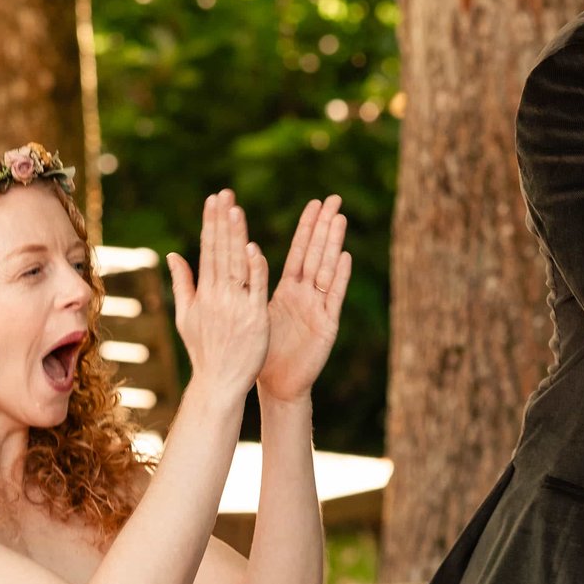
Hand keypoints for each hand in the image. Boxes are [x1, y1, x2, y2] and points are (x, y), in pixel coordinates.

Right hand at [166, 189, 267, 399]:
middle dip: (222, 221)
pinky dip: (254, 269)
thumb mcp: (187, 316)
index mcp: (203, 293)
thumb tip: (173, 255)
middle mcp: (218, 296)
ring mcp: (237, 306)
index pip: (207, 250)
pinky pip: (255, 289)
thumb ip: (183, 283)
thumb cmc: (204, 350)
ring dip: (236, 236)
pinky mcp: (255, 318)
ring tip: (236, 210)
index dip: (211, 223)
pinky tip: (253, 248)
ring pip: (236, 265)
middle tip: (225, 194)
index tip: (213, 199)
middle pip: (220, 252)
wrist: (219, 383)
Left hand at [257, 195, 352, 403]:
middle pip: (317, 254)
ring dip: (333, 244)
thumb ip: (248, 283)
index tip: (315, 202)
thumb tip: (238, 256)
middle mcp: (307, 294)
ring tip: (340, 219)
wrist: (276, 384)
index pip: (300, 251)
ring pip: (326, 269)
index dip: (307, 227)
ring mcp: (318, 308)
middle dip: (325, 226)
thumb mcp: (253, 311)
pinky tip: (345, 257)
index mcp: (289, 290)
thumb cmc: (263, 351)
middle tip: (334, 199)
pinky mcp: (326, 325)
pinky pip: (333, 297)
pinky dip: (339, 277)